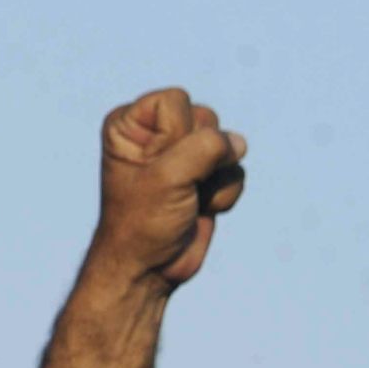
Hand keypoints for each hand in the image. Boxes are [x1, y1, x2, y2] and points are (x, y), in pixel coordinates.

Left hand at [90, 88, 246, 289]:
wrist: (150, 267)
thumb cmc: (143, 221)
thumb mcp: (169, 177)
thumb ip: (206, 147)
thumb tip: (238, 142)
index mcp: (130, 124)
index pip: (176, 99)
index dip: (177, 134)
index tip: (156, 166)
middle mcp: (155, 134)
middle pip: (205, 117)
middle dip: (199, 156)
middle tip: (173, 185)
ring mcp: (183, 155)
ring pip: (226, 144)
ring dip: (212, 178)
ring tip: (185, 199)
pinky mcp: (206, 175)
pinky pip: (235, 170)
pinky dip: (223, 194)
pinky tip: (199, 209)